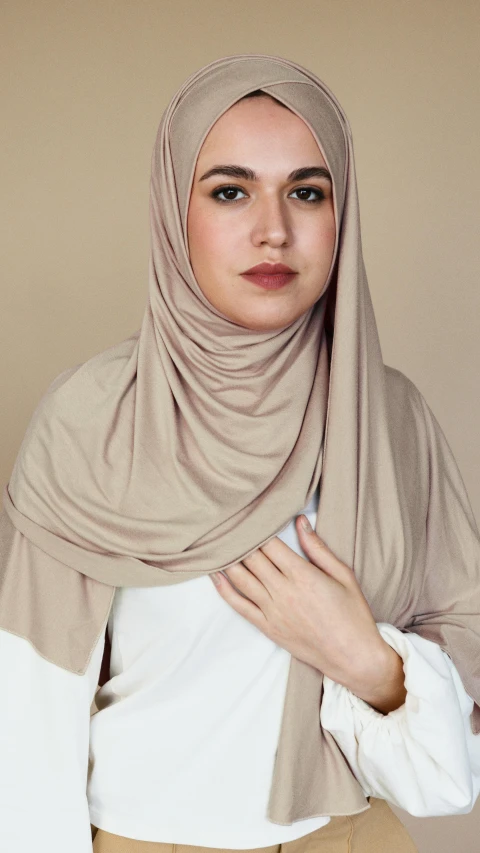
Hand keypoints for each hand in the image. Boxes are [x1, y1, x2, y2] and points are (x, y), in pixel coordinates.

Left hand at [209, 515, 405, 712]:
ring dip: (228, 559)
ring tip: (218, 542)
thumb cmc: (353, 615)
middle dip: (240, 540)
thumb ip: (318, 548)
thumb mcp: (343, 575)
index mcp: (303, 575)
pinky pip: (239, 605)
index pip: (270, 545)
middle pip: (252, 558)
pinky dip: (224, 588)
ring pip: (241, 578)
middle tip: (229, 524)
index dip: (258, 528)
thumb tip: (300, 522)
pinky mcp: (267, 628)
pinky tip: (215, 574)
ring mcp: (272, 611)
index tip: (249, 516)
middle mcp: (283, 592)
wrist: (354, 657)